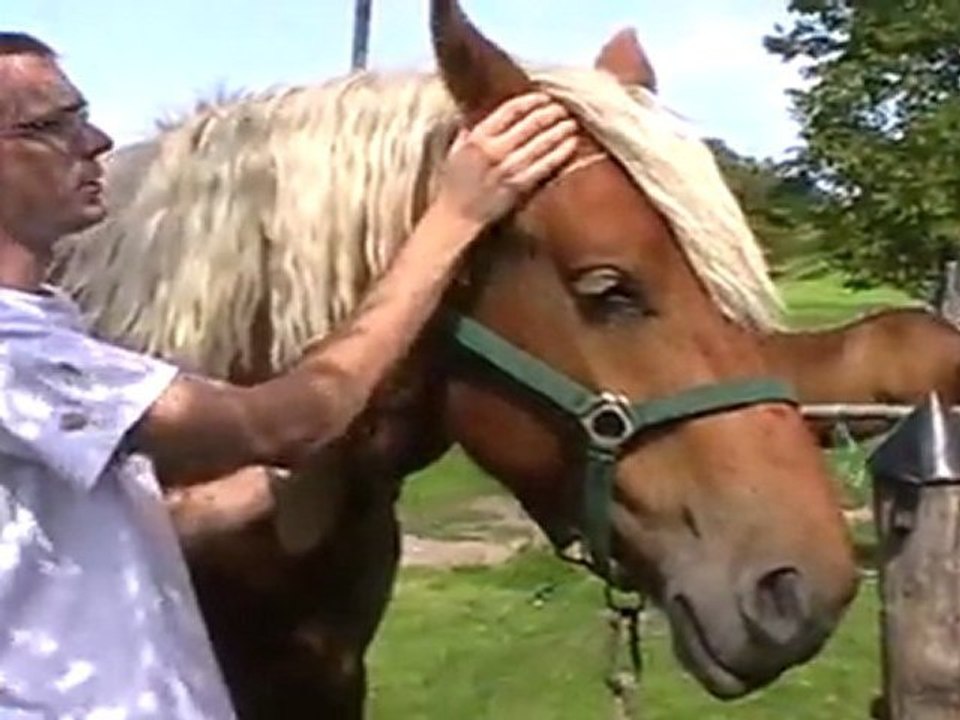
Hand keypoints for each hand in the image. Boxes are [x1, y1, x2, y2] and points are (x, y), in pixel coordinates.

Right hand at [434, 92, 578, 226]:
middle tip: (563, 109)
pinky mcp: (519, 186)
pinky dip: (560, 153)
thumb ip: (468, 131)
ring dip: (560, 130)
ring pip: (542, 143)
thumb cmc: (453, 185)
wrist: (456, 216)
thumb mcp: (455, 151)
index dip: (531, 101)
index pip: (511, 110)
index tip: (544, 97)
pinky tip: (572, 144)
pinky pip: (545, 166)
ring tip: (572, 123)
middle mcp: (494, 150)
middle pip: (531, 123)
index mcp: (478, 137)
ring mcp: (508, 168)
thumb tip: (478, 114)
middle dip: (551, 113)